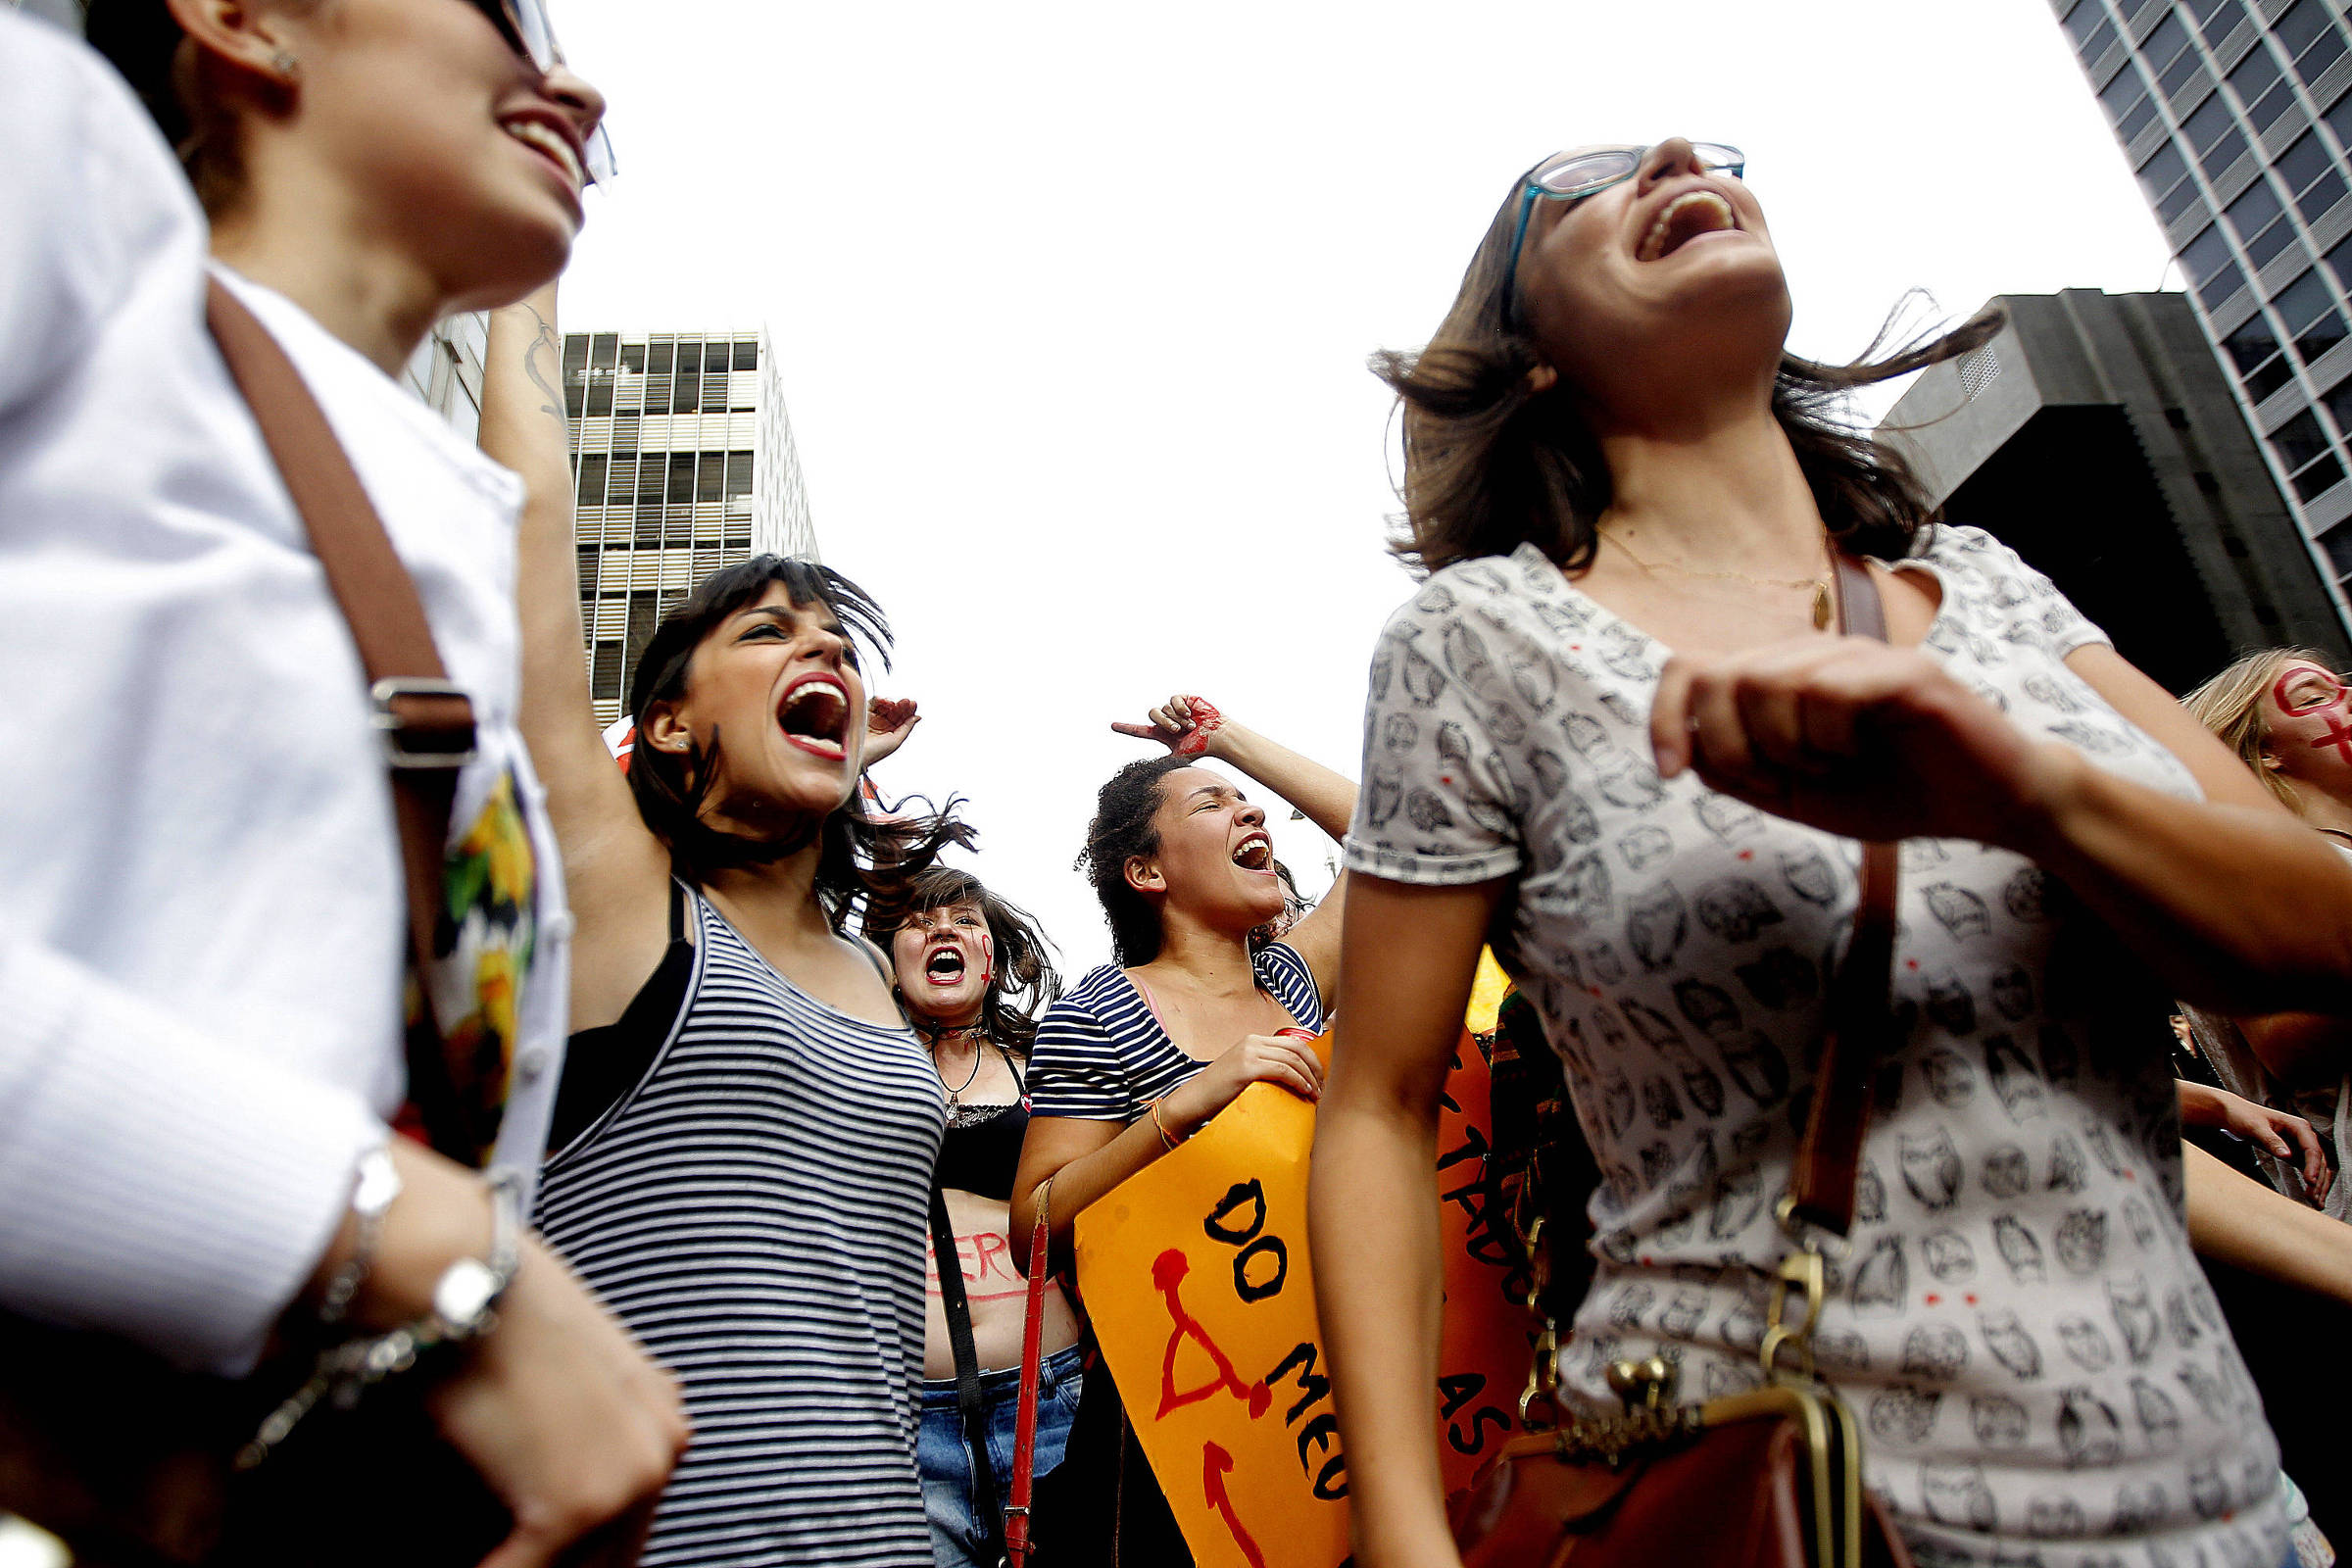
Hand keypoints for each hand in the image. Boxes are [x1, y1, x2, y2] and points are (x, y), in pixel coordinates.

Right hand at [338, 1147, 687, 1567]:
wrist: (458, 1271)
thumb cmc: (482, 1306)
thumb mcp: (553, 1370)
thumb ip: (574, 1427)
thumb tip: (543, 1481)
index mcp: (662, 1419)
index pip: (623, 1528)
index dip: (577, 1554)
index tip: (524, 1554)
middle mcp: (662, 1448)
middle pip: (609, 1554)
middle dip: (555, 1564)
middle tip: (498, 1558)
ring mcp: (629, 1477)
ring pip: (575, 1566)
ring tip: (478, 1561)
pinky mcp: (579, 1503)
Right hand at [863, 697, 920, 766]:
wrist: (855, 753)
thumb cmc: (874, 752)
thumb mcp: (896, 740)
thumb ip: (907, 727)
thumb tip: (917, 717)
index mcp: (892, 733)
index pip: (903, 719)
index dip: (909, 710)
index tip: (913, 703)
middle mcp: (883, 725)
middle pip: (895, 711)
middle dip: (901, 705)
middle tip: (906, 701)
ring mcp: (874, 719)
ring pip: (885, 706)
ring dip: (891, 702)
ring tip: (893, 702)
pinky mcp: (863, 714)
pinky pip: (873, 704)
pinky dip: (879, 700)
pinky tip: (884, 701)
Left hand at [1112, 694, 1225, 758]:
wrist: (1216, 737)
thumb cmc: (1200, 748)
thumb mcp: (1178, 755)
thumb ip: (1163, 761)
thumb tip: (1149, 774)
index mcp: (1162, 733)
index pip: (1140, 731)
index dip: (1126, 728)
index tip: (1112, 726)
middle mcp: (1166, 720)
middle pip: (1152, 715)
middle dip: (1164, 723)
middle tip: (1177, 730)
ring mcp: (1175, 709)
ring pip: (1163, 708)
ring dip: (1176, 718)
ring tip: (1190, 725)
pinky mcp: (1184, 699)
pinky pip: (1173, 700)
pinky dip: (1180, 708)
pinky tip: (1190, 714)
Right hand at [1163, 1030, 1323, 1133]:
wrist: (1192, 1101)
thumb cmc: (1218, 1094)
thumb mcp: (1244, 1074)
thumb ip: (1265, 1070)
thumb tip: (1295, 1081)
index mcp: (1253, 1040)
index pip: (1293, 1043)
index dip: (1311, 1060)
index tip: (1320, 1079)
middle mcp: (1252, 1042)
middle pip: (1297, 1048)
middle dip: (1316, 1067)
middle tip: (1324, 1087)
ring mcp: (1248, 1053)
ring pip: (1292, 1059)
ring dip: (1310, 1078)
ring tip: (1316, 1095)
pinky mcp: (1246, 1067)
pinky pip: (1282, 1070)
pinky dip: (1298, 1081)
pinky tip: (1304, 1092)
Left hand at [1649, 637, 2063, 848]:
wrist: (1984, 806)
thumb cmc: (1895, 793)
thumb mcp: (1796, 796)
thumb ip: (1738, 771)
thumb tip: (1682, 748)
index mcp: (1782, 679)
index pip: (1692, 667)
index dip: (1664, 715)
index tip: (1670, 772)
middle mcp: (1815, 655)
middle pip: (1723, 674)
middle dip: (1728, 743)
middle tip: (1774, 780)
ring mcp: (1859, 656)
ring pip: (1771, 679)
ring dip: (1784, 743)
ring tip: (1827, 767)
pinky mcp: (1901, 669)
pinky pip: (1830, 689)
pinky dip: (1828, 735)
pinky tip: (1857, 753)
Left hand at [2178, 1081, 2331, 1203]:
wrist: (2233, 1113)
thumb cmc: (2244, 1116)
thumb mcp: (2255, 1127)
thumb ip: (2272, 1140)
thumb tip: (2288, 1155)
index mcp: (2298, 1126)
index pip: (2312, 1149)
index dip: (2313, 1166)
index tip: (2311, 1181)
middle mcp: (2303, 1135)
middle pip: (2318, 1161)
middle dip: (2319, 1180)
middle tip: (2315, 1200)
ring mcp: (2300, 1145)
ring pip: (2316, 1167)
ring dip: (2319, 1185)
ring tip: (2317, 1204)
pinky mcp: (2294, 1154)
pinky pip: (2307, 1169)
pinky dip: (2311, 1183)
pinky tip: (2312, 1198)